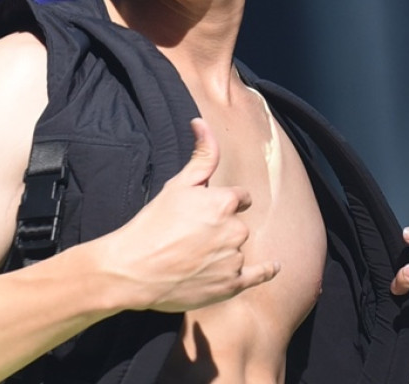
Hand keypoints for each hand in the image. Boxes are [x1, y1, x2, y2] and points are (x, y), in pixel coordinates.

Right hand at [102, 118, 279, 312]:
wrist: (134, 268)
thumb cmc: (153, 224)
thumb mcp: (178, 184)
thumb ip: (201, 155)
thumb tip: (202, 123)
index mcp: (225, 202)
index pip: (239, 198)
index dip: (223, 203)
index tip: (205, 212)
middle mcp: (236, 230)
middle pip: (238, 224)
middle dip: (222, 228)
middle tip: (192, 237)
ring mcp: (235, 259)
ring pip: (238, 249)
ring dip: (225, 250)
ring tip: (194, 257)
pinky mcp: (231, 285)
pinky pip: (257, 275)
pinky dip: (266, 271)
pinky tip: (274, 267)